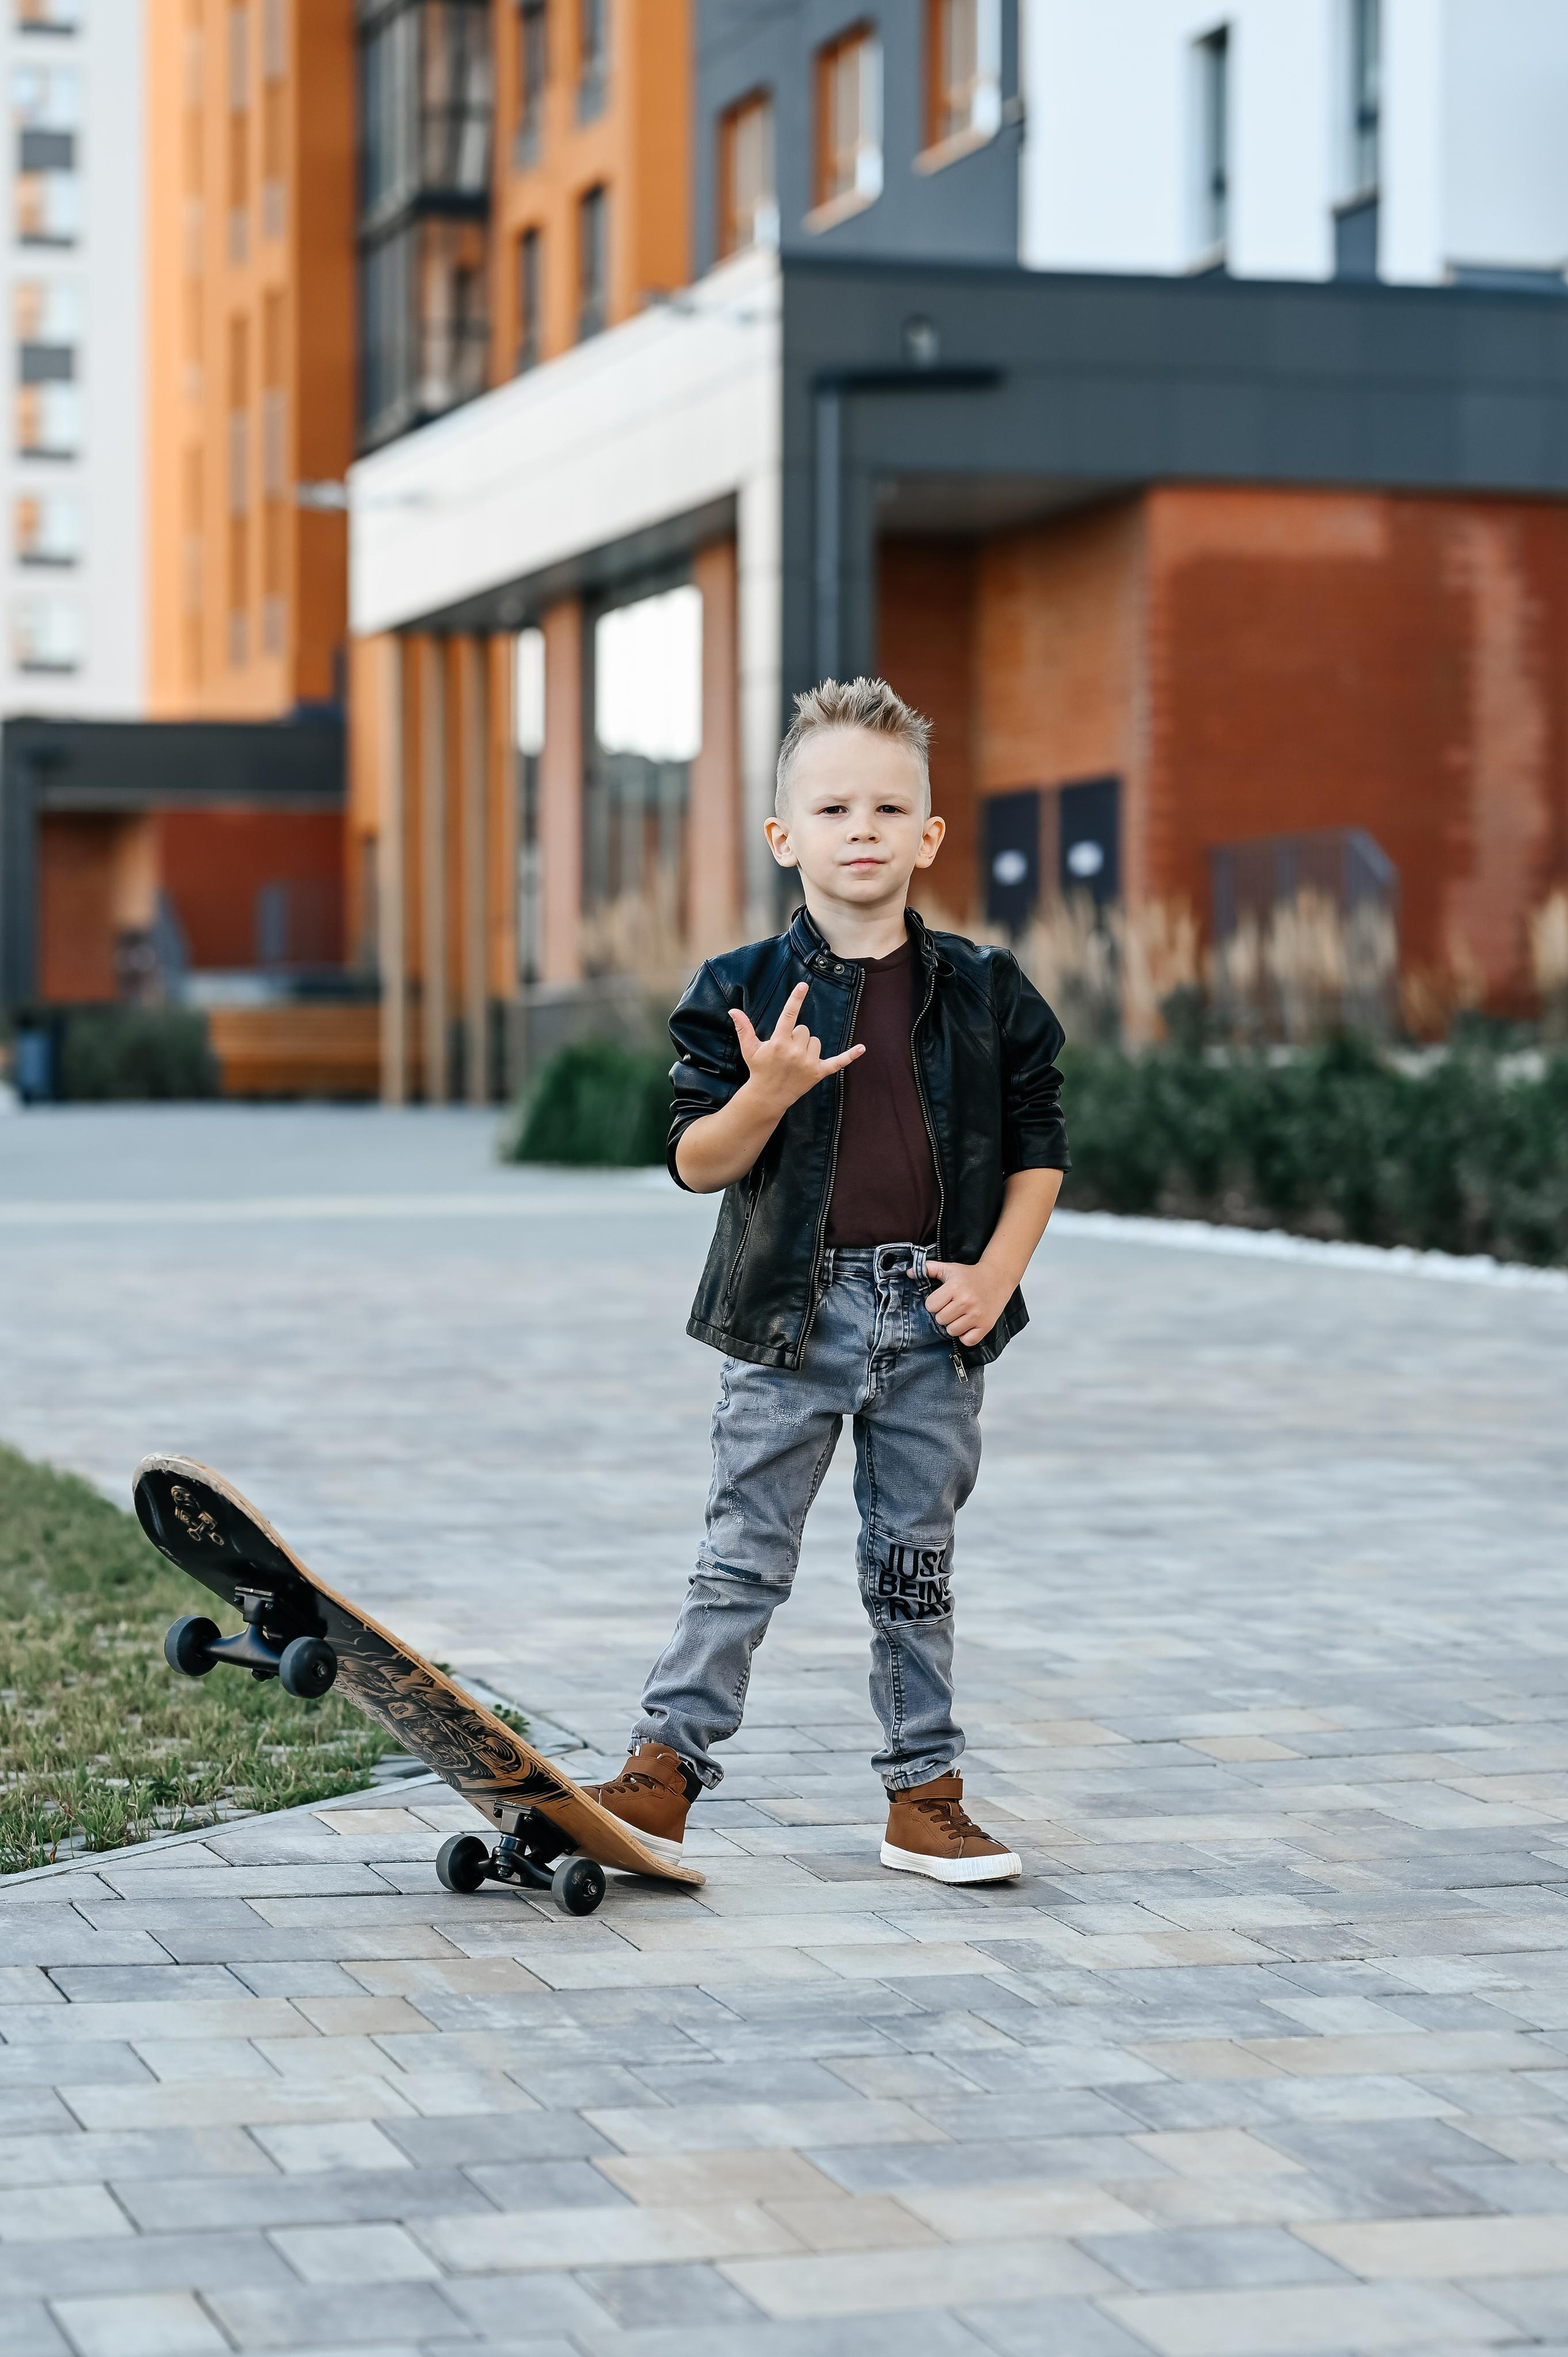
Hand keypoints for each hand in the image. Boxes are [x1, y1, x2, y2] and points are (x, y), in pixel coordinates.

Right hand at [730, 981, 863, 1113]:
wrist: (768, 1096)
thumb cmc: (759, 1069)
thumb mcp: (750, 1049)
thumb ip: (744, 1028)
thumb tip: (733, 1010)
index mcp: (779, 1042)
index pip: (789, 1015)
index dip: (796, 999)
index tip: (804, 985)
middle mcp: (795, 1051)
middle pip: (804, 1030)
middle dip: (796, 1037)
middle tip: (786, 1051)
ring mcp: (808, 1062)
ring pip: (816, 1041)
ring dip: (807, 1047)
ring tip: (795, 1060)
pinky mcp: (818, 1072)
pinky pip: (837, 1062)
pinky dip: (849, 1056)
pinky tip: (862, 1048)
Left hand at [924, 1259, 1013, 1349]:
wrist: (997, 1278)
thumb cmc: (970, 1275)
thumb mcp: (949, 1269)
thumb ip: (928, 1269)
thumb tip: (909, 1272)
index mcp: (955, 1287)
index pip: (931, 1306)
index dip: (934, 1303)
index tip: (943, 1299)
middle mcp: (966, 1301)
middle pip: (940, 1319)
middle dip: (944, 1314)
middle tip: (953, 1306)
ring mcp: (977, 1315)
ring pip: (952, 1331)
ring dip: (954, 1325)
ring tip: (961, 1315)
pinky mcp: (985, 1326)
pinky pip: (967, 1340)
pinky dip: (966, 1335)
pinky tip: (968, 1324)